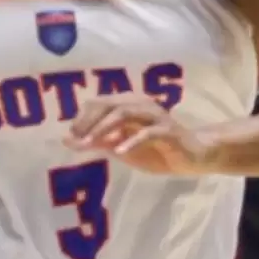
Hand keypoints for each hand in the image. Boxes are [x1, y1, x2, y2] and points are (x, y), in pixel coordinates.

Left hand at [64, 93, 211, 174]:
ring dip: (104, 127)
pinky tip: (119, 151)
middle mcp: (139, 104)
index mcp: (127, 104)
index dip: (82, 117)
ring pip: (124, 113)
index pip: (98, 102)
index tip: (70, 135)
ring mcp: (154, 116)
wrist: (192, 156)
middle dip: (89, 120)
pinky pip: (148, 132)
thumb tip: (66, 140)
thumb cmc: (155, 149)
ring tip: (90, 143)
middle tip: (77, 138)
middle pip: (108, 104)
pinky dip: (131, 140)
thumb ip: (97, 142)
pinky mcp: (168, 130)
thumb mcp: (121, 147)